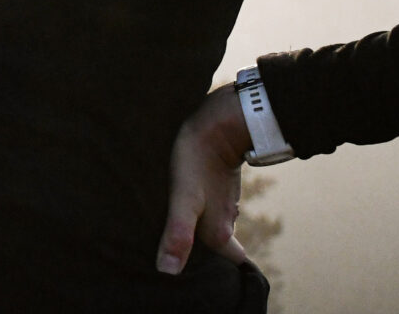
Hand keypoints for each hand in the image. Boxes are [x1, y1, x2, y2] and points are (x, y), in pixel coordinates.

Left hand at [156, 82, 252, 275]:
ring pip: (215, 227)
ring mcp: (223, 201)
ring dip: (200, 233)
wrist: (218, 121)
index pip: (230, 263)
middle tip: (179, 253)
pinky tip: (183, 209)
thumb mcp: (183, 199)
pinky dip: (199, 213)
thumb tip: (168, 272)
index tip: (200, 277)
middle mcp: (225, 220)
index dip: (219, 274)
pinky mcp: (216, 183)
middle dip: (206, 256)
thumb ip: (178, 234)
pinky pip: (210, 207)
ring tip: (176, 235)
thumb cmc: (196, 160)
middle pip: (221, 249)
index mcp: (219, 232)